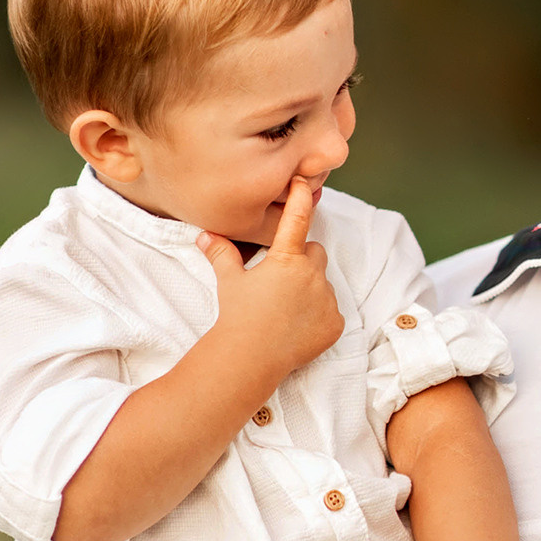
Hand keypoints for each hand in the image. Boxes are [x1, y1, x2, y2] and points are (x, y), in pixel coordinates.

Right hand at [196, 165, 343, 383]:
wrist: (249, 358)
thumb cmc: (237, 316)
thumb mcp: (229, 282)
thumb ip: (221, 254)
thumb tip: (205, 236)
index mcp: (286, 259)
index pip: (297, 219)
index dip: (300, 198)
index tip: (302, 182)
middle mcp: (312, 275)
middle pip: (315, 253)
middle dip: (303, 260)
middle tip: (281, 279)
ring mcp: (327, 300)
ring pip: (324, 284)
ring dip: (311, 289)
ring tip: (285, 309)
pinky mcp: (335, 324)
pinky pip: (331, 312)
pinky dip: (319, 317)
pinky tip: (297, 328)